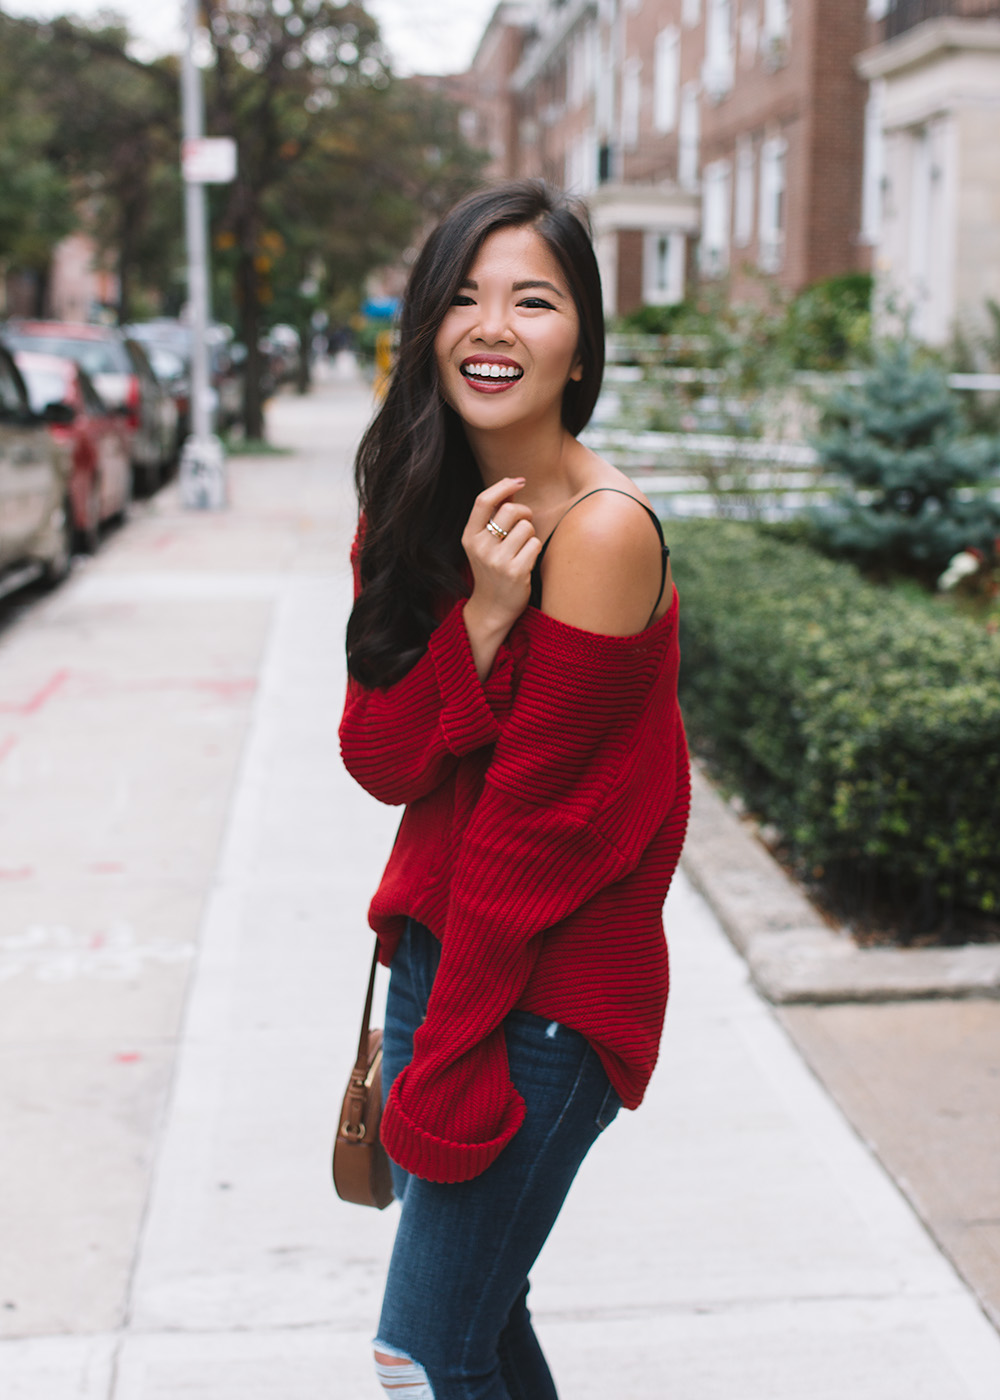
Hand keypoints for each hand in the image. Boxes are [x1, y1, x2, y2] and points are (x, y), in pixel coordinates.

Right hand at [461, 478, 540, 679]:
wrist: (492, 608)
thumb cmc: (492, 569)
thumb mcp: (484, 543)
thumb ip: (494, 516)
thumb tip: (513, 485)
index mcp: (469, 536)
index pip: (483, 501)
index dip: (503, 486)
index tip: (518, 481)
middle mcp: (480, 547)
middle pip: (511, 510)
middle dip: (524, 513)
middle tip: (525, 524)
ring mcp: (497, 561)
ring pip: (527, 527)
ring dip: (531, 534)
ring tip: (523, 548)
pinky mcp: (515, 572)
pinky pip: (535, 544)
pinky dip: (535, 549)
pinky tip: (527, 561)